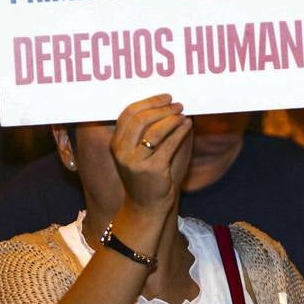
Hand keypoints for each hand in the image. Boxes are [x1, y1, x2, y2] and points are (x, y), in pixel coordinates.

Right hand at [110, 94, 191, 213]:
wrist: (146, 206)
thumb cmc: (147, 176)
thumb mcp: (139, 152)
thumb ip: (147, 130)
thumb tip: (168, 105)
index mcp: (116, 144)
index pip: (128, 114)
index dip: (147, 102)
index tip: (165, 98)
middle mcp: (122, 152)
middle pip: (140, 119)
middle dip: (161, 108)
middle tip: (176, 104)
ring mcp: (136, 161)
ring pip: (155, 130)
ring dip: (171, 118)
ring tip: (182, 114)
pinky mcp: (153, 169)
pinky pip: (168, 144)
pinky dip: (180, 131)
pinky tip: (187, 125)